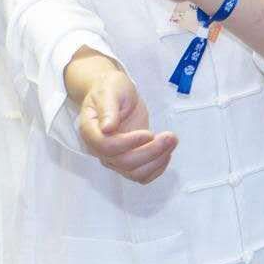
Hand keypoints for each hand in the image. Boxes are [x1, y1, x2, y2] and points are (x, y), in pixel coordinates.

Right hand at [76, 66, 176, 184]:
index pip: (106, 146)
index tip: (148, 133)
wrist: (115, 93)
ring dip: (157, 161)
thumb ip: (108, 108)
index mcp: (90, 130)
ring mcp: (114, 156)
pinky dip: (156, 168)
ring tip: (172, 141)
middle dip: (150, 152)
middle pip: (123, 162)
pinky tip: (167, 152)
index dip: (128, 143)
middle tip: (170, 136)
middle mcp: (100, 148)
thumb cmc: (110, 89)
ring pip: (134, 173)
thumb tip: (106, 128)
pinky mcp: (128, 158)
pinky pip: (141, 174)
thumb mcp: (110, 90)